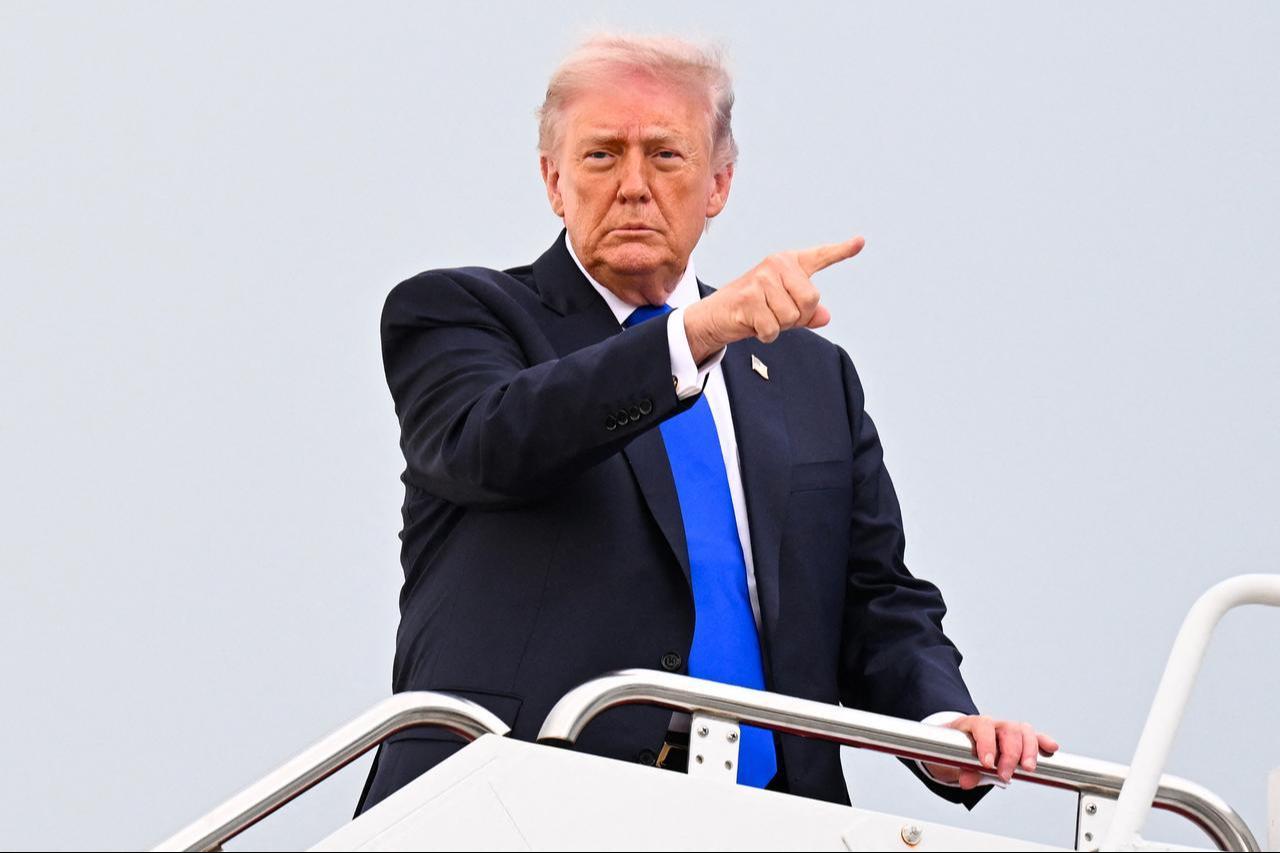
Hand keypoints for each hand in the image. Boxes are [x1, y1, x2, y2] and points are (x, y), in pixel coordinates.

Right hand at [683, 236, 864, 362]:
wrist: (716, 315)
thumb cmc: (753, 309)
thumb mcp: (783, 309)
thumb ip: (806, 312)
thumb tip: (825, 316)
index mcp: (788, 263)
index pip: (820, 257)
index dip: (842, 251)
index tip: (861, 242)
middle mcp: (776, 265)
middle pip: (811, 299)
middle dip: (798, 316)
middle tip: (777, 314)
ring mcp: (762, 280)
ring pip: (791, 316)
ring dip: (779, 326)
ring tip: (762, 317)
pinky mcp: (749, 298)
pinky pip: (773, 328)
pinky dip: (766, 334)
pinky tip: (753, 324)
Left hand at [922, 716, 1059, 788]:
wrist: (958, 743)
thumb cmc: (957, 749)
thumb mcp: (953, 759)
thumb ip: (962, 769)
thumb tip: (966, 781)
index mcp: (974, 724)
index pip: (983, 727)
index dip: (986, 744)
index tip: (988, 764)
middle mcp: (994, 724)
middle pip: (1008, 730)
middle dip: (1010, 754)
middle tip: (1006, 775)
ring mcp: (1008, 729)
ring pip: (1023, 731)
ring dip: (1029, 750)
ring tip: (1028, 768)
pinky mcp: (1020, 738)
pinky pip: (1034, 736)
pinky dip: (1043, 742)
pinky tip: (1052, 748)